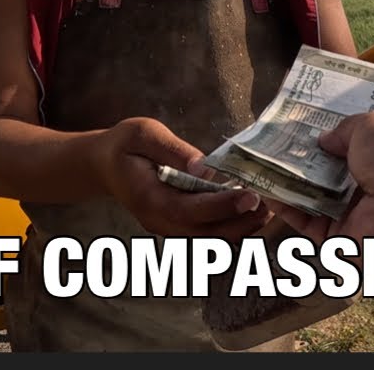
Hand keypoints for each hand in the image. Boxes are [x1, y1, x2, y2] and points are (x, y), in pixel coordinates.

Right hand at [97, 117, 271, 242]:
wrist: (104, 165)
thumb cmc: (124, 145)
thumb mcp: (144, 134)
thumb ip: (174, 150)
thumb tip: (205, 167)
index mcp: (148, 199)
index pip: (189, 210)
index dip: (221, 205)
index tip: (249, 195)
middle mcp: (159, 221)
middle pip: (205, 233)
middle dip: (240, 220)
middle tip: (270, 201)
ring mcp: (168, 228)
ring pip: (211, 239)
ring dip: (241, 227)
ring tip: (268, 206)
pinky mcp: (178, 226)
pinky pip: (209, 234)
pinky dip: (233, 226)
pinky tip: (252, 210)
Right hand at [266, 111, 373, 244]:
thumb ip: (343, 130)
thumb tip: (322, 140)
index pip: (352, 142)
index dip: (325, 131)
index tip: (296, 121)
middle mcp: (373, 184)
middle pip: (328, 169)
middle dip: (299, 155)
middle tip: (267, 139)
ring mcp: (356, 213)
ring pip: (312, 196)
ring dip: (285, 180)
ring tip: (255, 160)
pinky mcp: (341, 240)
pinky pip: (307, 222)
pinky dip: (284, 207)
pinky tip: (262, 187)